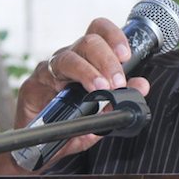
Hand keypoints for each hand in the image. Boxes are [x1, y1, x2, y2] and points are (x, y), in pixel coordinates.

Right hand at [0, 18, 150, 174]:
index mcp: (87, 59)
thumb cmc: (71, 124)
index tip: (127, 54)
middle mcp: (70, 58)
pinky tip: (82, 93)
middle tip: (118, 82)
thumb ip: (122, 99)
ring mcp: (52, 68)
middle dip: (108, 59)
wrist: (41, 146)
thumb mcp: (102, 114)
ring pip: (71, 55)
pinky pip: (51, 72)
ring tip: (104, 87)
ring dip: (91, 70)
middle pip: (89, 40)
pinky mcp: (36, 81)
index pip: (100, 32)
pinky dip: (72, 81)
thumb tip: (142, 85)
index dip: (114, 36)